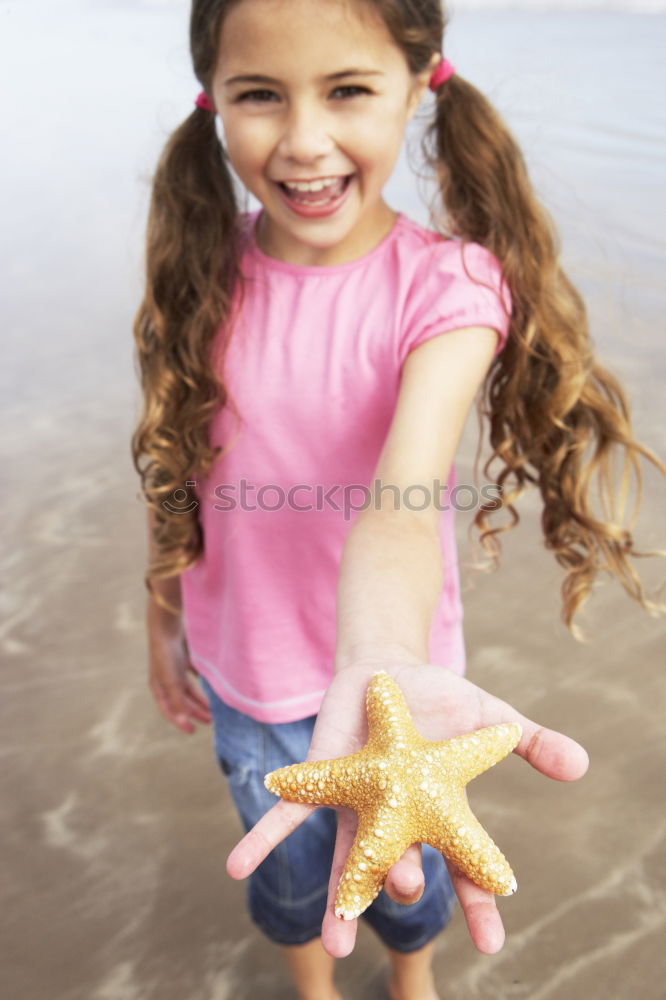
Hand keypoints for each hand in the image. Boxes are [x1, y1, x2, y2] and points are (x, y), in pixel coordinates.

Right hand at [147, 622, 211, 733]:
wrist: (167, 626)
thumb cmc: (165, 655)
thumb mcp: (171, 680)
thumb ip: (178, 700)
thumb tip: (183, 720)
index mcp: (159, 688)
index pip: (169, 710)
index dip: (180, 722)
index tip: (192, 731)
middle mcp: (166, 680)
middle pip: (182, 701)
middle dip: (195, 712)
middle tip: (210, 721)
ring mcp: (175, 669)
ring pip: (189, 689)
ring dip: (200, 699)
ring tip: (213, 708)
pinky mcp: (184, 658)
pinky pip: (195, 674)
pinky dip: (203, 681)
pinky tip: (212, 684)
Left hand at [225, 661, 588, 956]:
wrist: (389, 668)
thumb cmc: (441, 700)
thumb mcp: (491, 719)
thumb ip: (532, 743)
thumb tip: (581, 765)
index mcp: (439, 814)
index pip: (463, 865)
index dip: (479, 902)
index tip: (494, 941)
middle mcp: (396, 821)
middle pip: (401, 866)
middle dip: (400, 886)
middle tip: (402, 895)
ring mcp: (357, 807)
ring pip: (346, 861)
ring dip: (339, 899)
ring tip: (334, 942)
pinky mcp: (322, 782)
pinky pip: (289, 816)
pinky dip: (264, 839)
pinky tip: (237, 866)